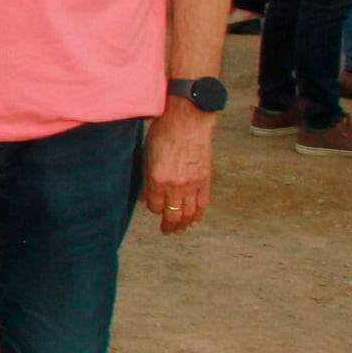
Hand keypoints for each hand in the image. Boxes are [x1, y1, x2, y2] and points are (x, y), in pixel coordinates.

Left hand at [143, 107, 214, 234]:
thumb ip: (147, 181)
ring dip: (184, 224)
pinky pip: (203, 203)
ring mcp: (193, 184)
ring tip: (180, 230)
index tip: (154, 207)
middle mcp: (176, 186)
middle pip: (172, 215)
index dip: (154, 209)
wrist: (188, 121)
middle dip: (169, 225)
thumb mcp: (147, 157)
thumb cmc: (163, 134)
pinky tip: (196, 220)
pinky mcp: (206, 180)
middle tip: (168, 231)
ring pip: (189, 213)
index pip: (155, 207)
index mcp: (158, 180)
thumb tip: (145, 198)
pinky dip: (200, 214)